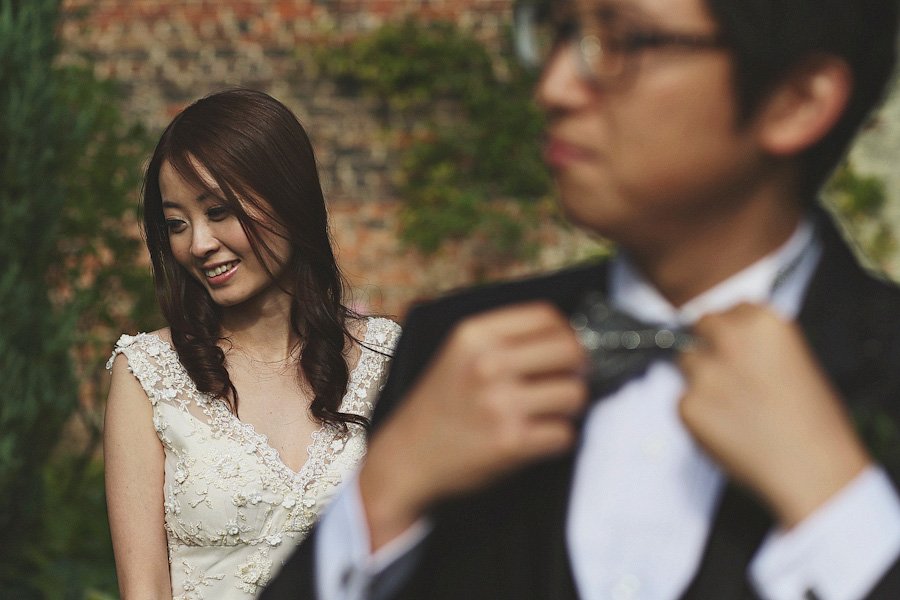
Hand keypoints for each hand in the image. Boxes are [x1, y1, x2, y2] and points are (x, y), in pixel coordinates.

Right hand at [360, 302, 588, 548]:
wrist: (407, 458)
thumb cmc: (441, 406)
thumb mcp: (459, 355)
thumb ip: (503, 340)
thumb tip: (568, 337)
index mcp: (475, 335)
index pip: (547, 316)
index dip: (566, 333)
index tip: (565, 351)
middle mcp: (488, 364)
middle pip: (570, 350)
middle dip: (577, 368)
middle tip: (566, 382)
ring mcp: (499, 403)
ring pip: (575, 393)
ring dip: (569, 407)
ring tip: (549, 413)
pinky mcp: (510, 442)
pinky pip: (564, 434)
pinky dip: (557, 439)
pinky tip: (538, 438)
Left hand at [678, 303, 870, 527]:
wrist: (812, 470)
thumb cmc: (812, 423)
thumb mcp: (795, 361)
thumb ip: (758, 344)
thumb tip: (726, 340)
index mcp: (763, 323)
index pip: (729, 309)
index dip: (730, 330)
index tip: (736, 346)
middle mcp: (730, 340)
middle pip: (698, 326)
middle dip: (707, 345)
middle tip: (724, 373)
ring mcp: (705, 372)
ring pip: (685, 363)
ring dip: (699, 379)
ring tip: (733, 407)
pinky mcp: (687, 405)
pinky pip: (682, 401)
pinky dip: (696, 413)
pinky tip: (727, 429)